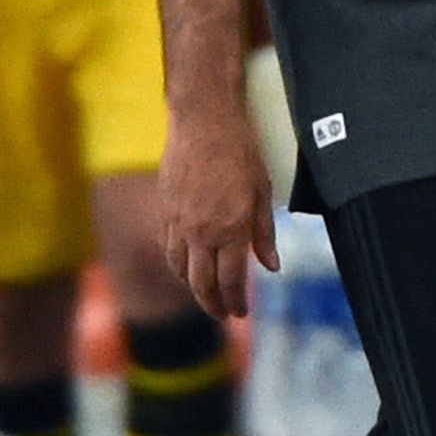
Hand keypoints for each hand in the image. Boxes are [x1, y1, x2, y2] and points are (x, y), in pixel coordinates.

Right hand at [158, 100, 278, 319]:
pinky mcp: (164, 210)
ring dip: (192, 288)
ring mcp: (179, 222)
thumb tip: (271, 267)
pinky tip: (185, 266)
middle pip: (202, 284)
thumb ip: (264, 234)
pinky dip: (177, 264)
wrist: (203, 121)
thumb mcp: (263, 192)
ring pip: (180, 270)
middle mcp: (201, 232)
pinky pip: (168, 247)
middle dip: (213, 305)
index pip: (231, 281)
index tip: (240, 313)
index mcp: (231, 230)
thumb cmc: (240, 152)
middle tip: (223, 314)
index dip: (236, 302)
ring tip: (205, 294)